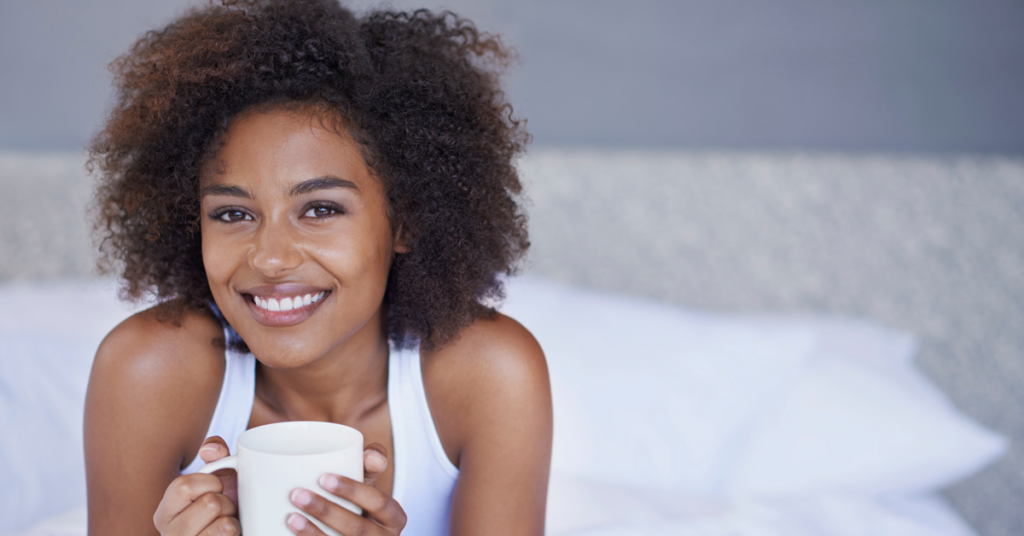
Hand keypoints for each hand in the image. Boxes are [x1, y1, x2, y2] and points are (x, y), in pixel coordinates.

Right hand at [153, 436, 239, 535]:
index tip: (217, 489)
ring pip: (224, 523)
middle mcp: (170, 533)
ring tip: (227, 523)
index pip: (184, 485)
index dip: (211, 482)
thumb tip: (211, 449)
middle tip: (225, 509)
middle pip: (210, 504)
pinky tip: (230, 535)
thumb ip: (216, 456)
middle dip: (227, 502)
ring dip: (234, 519)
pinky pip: (229, 534)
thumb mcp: (220, 479)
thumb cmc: (225, 507)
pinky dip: (238, 532)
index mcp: (166, 510)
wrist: (242, 533)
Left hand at [285, 443, 406, 534]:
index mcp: (394, 518)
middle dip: (326, 511)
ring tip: (291, 517)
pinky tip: (292, 535)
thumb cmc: (360, 505)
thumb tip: (373, 457)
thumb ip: (370, 463)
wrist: (355, 534)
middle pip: (357, 528)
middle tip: (297, 494)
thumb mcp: (369, 484)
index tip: (323, 478)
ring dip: (313, 533)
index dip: (352, 490)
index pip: (378, 502)